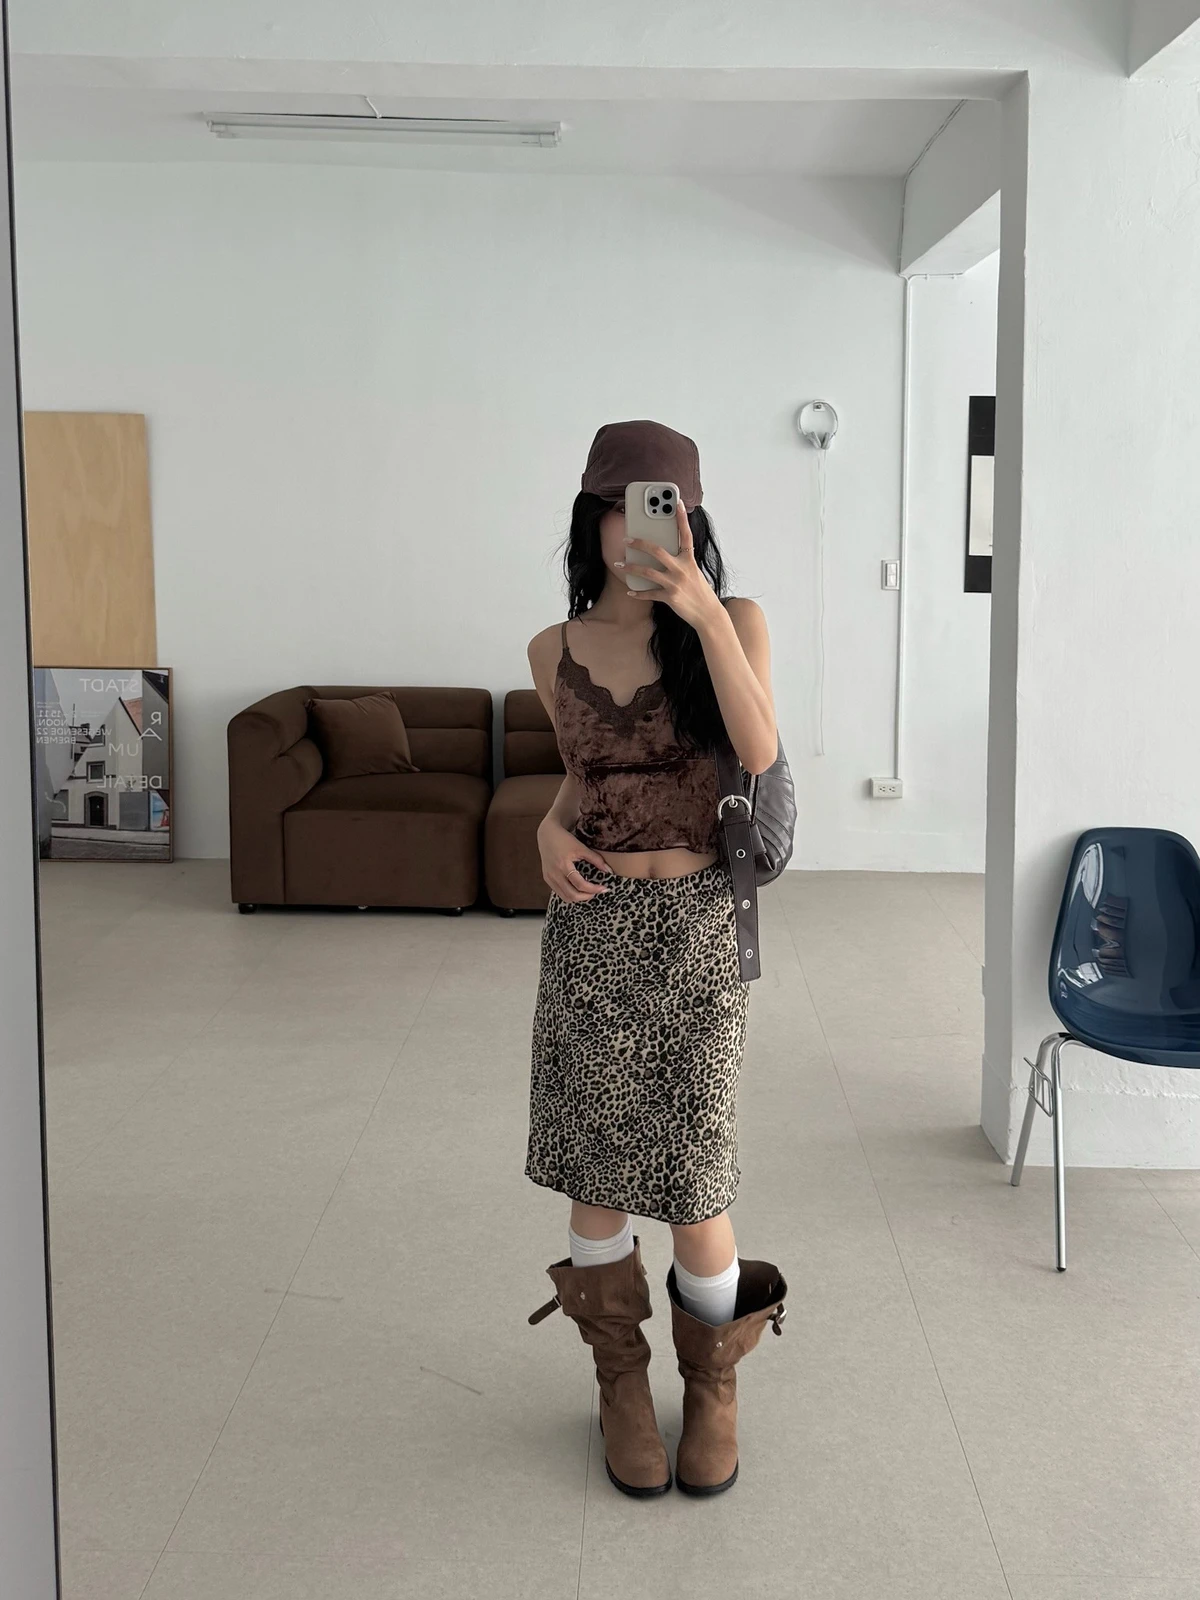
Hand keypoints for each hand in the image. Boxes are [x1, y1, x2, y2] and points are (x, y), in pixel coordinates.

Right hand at [537, 818, 612, 901]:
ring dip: (578, 898)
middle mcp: (555, 874)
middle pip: (572, 895)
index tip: (604, 888)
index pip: (580, 884)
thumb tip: (609, 871)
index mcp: (564, 865)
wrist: (547, 835)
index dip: (594, 889)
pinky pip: (559, 892)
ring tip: (588, 892)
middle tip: (597, 892)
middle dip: (587, 897)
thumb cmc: (564, 839)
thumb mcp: (581, 847)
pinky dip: (570, 894)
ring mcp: (549, 878)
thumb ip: (596, 859)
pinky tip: (577, 888)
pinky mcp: (547, 879)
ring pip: (565, 897)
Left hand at [616, 498, 723, 629]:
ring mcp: (675, 583)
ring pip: (648, 571)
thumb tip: (661, 553)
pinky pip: (649, 593)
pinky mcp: (670, 597)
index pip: (686, 534)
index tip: (676, 502)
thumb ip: (680, 561)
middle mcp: (682, 568)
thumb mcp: (693, 571)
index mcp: (689, 559)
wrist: (708, 613)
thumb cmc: (699, 591)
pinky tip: (629, 591)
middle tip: (626, 539)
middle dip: (639, 543)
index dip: (681, 518)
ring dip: (631, 567)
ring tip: (620, 564)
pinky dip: (638, 593)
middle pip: (657, 550)